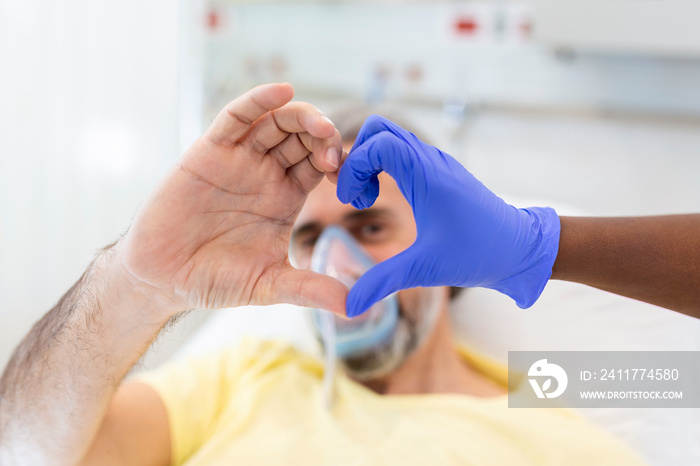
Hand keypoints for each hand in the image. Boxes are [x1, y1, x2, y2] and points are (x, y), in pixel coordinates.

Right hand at [115, 83, 347, 316]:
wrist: (162, 278)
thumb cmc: (214, 280)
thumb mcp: (268, 284)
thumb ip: (308, 288)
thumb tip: (353, 306)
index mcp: (286, 197)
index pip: (321, 165)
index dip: (339, 162)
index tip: (353, 175)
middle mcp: (267, 173)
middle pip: (303, 138)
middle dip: (324, 137)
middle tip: (336, 148)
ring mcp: (239, 159)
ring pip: (276, 122)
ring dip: (301, 117)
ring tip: (320, 126)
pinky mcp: (210, 151)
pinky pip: (237, 118)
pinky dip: (258, 100)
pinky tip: (281, 90)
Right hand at [336, 116, 560, 316]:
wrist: (521, 250)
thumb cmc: (477, 254)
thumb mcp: (424, 269)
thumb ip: (382, 282)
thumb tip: (349, 306)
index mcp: (426, 174)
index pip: (376, 142)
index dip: (353, 167)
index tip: (352, 202)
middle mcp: (431, 160)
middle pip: (379, 129)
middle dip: (357, 156)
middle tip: (356, 193)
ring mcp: (437, 163)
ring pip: (391, 138)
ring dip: (370, 162)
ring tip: (367, 199)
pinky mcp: (441, 173)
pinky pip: (404, 152)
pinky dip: (385, 166)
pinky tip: (386, 199)